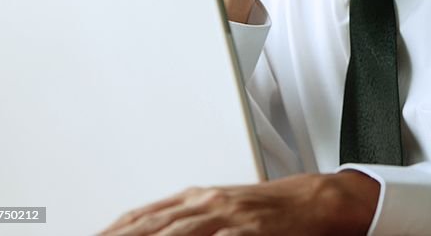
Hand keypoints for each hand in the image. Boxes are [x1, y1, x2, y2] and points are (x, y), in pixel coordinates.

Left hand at [99, 171, 378, 235]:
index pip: (143, 216)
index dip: (114, 230)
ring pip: (177, 233)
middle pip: (152, 226)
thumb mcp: (223, 205)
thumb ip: (186, 216)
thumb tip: (149, 225)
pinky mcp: (250, 232)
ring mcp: (229, 218)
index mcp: (198, 197)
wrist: (317, 200)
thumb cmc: (271, 209)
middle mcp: (208, 204)